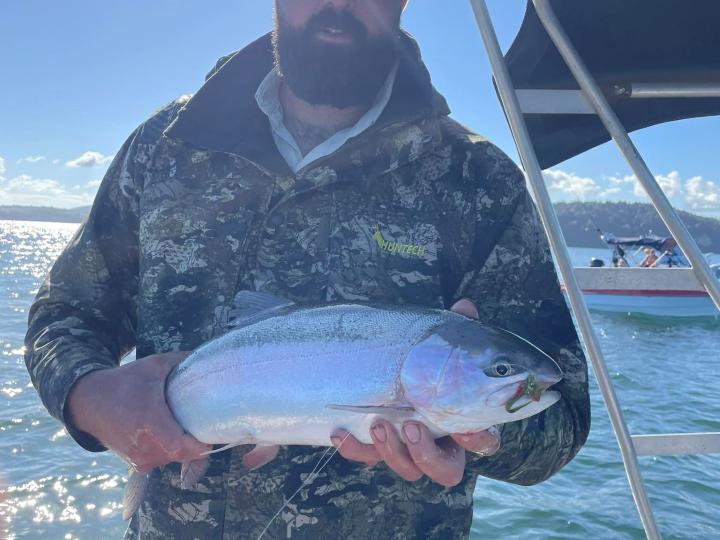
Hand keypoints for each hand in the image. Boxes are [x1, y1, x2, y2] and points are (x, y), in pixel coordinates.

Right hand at [66, 352, 210, 471]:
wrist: (90, 402)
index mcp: (150, 420)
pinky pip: (161, 460)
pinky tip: (170, 433)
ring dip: (182, 447)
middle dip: (195, 443)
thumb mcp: (154, 365)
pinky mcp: (135, 462)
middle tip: (203, 425)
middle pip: (181, 454)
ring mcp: (138, 457)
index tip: (212, 433)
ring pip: (172, 459)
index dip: (199, 445)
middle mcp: (144, 445)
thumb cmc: (125, 382)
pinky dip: (169, 450)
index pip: (180, 447)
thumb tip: (208, 359)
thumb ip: (182, 362)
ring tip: (185, 427)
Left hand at [331, 299, 501, 486]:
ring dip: (392, 452)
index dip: (476, 440)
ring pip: (408, 469)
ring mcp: (407, 449)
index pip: (482, 441)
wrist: (386, 362)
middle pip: (445, 471)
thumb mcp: (441, 341)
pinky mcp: (377, 447)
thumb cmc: (428, 358)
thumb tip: (465, 306)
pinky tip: (340, 432)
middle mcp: (438, 442)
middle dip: (428, 455)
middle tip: (413, 426)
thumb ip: (456, 329)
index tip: (463, 429)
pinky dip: (354, 449)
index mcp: (463, 420)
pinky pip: (367, 457)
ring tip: (378, 424)